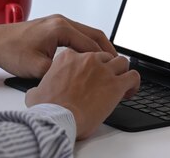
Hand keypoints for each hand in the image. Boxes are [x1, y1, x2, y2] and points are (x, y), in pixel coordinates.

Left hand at [0, 14, 116, 78]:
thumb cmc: (10, 51)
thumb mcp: (37, 68)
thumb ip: (60, 73)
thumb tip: (77, 80)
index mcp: (61, 28)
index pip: (91, 45)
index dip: (104, 60)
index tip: (114, 71)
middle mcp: (61, 21)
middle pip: (94, 34)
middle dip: (108, 50)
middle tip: (117, 66)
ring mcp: (57, 23)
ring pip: (87, 33)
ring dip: (98, 47)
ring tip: (107, 64)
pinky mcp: (53, 27)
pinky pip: (77, 34)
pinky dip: (87, 45)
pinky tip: (88, 58)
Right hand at [25, 49, 139, 139]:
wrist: (58, 117)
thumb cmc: (48, 108)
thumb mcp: (35, 93)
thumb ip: (38, 88)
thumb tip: (35, 92)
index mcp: (67, 58)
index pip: (83, 54)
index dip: (88, 65)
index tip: (88, 75)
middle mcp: (87, 60)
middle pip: (103, 56)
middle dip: (106, 67)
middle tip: (106, 80)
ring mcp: (103, 70)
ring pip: (121, 61)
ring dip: (122, 71)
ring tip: (121, 82)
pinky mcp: (115, 84)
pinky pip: (133, 76)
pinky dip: (134, 83)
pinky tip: (130, 91)